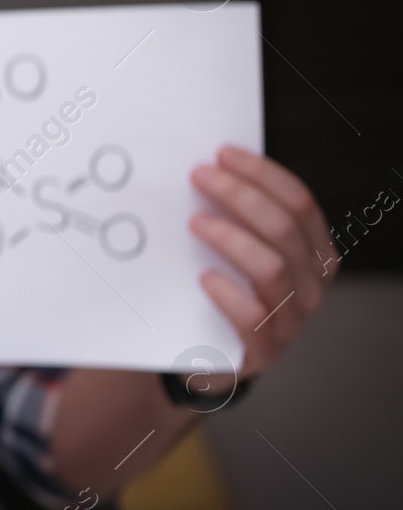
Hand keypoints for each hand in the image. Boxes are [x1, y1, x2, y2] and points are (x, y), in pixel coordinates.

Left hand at [188, 145, 336, 377]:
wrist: (208, 354)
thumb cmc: (224, 291)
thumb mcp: (238, 250)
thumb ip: (238, 217)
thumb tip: (209, 167)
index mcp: (314, 253)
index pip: (300, 202)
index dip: (262, 174)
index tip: (222, 154)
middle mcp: (312, 285)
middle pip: (285, 228)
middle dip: (240, 196)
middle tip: (199, 178)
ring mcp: (292, 320)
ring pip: (273, 268)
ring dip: (231, 238)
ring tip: (195, 223)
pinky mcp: (266, 351)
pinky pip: (254, 317)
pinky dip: (229, 293)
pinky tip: (204, 278)